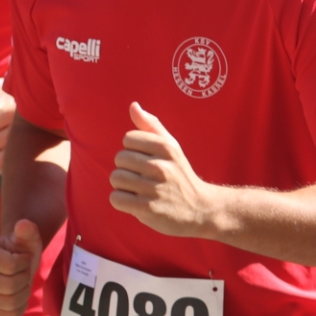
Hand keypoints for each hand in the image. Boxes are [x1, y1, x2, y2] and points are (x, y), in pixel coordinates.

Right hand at [0, 218, 43, 315]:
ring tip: (21, 284)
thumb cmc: (22, 251)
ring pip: (11, 302)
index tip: (23, 258)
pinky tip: (17, 296)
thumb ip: (27, 231)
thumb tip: (23, 224)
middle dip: (25, 278)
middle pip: (10, 286)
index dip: (25, 263)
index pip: (11, 266)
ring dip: (24, 293)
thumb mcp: (27, 239)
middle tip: (23, 273)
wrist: (17, 266)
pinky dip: (20, 307)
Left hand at [108, 103, 221, 236]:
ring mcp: (154, 188)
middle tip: (145, 178)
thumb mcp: (172, 147)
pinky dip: (122, 202)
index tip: (147, 160)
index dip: (134, 150)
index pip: (128, 139)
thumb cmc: (180, 175)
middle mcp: (161, 166)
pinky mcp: (147, 208)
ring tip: (141, 190)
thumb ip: (151, 125)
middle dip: (128, 169)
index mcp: (166, 147)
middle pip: (120, 158)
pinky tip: (137, 202)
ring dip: (124, 186)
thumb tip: (133, 106)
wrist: (200, 209)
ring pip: (116, 178)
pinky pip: (116, 198)